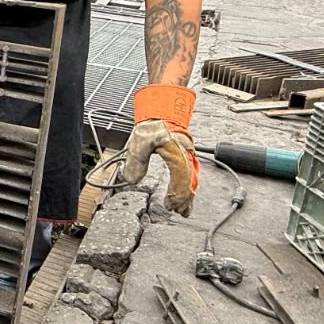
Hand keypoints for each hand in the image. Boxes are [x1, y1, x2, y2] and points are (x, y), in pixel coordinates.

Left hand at [119, 85, 198, 215]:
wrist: (162, 111)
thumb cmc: (153, 124)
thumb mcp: (139, 140)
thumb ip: (135, 160)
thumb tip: (132, 179)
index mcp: (177, 151)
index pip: (181, 176)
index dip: (177, 192)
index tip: (169, 204)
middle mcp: (186, 154)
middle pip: (190, 181)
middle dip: (185, 199)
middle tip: (179, 212)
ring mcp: (188, 155)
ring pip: (192, 179)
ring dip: (188, 195)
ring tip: (184, 209)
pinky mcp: (186, 156)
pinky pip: (190, 174)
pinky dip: (188, 187)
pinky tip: (185, 194)